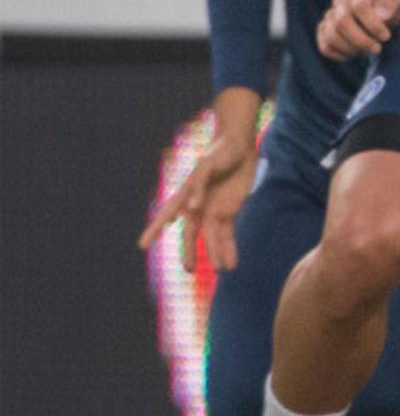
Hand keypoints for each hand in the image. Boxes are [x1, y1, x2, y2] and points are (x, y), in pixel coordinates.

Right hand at [138, 130, 257, 270]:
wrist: (240, 146)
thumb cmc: (220, 152)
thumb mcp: (208, 165)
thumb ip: (199, 185)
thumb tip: (192, 206)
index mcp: (187, 194)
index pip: (167, 213)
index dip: (154, 229)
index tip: (142, 245)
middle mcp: (197, 206)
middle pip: (191, 233)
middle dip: (190, 251)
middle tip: (189, 270)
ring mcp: (214, 210)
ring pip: (213, 237)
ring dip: (216, 253)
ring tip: (222, 270)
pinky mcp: (229, 211)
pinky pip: (228, 233)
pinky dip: (230, 248)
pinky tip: (232, 263)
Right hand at [318, 0, 399, 60]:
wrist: (380, 18)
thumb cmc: (389, 9)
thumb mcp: (398, 2)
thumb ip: (392, 3)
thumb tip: (382, 16)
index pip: (359, 6)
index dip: (372, 24)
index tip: (386, 37)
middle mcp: (340, 1)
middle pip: (342, 22)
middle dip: (361, 40)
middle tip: (377, 49)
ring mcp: (329, 16)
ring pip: (332, 36)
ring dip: (352, 49)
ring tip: (367, 51)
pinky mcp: (323, 31)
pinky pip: (325, 47)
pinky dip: (341, 55)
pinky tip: (355, 54)